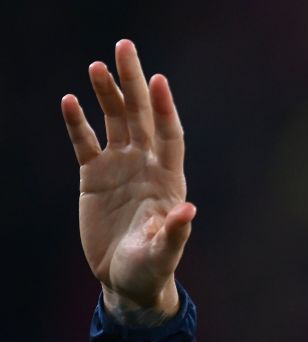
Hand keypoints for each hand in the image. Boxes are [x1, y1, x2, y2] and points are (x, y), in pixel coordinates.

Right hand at [62, 39, 194, 318]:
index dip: (164, 108)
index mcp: (168, 179)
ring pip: (114, 121)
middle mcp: (146, 165)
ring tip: (97, 67)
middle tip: (125, 47)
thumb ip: (174, 232)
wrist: (127, 280)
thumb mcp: (163, 253)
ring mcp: (120, 167)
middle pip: (141, 116)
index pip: (169, 134)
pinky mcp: (94, 175)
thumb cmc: (152, 268)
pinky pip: (85, 142)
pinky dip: (77, 122)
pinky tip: (70, 100)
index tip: (159, 80)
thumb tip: (189, 211)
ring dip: (107, 94)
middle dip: (134, 82)